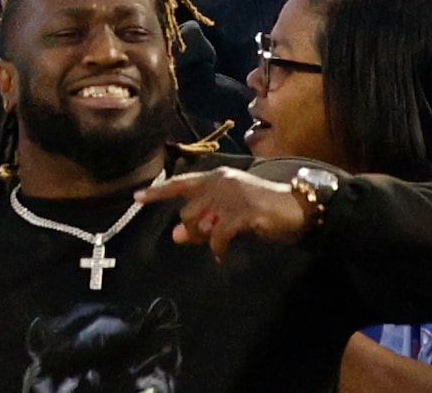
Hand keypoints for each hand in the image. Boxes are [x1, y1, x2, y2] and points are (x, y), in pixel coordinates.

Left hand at [136, 166, 319, 256]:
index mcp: (216, 177)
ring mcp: (232, 195)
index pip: (181, 183)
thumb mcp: (229, 215)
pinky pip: (217, 236)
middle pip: (188, 212)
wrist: (294, 209)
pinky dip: (218, 248)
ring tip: (222, 243)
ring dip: (207, 238)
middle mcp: (221, 181)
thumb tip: (178, 234)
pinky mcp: (242, 211)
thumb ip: (204, 221)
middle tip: (209, 239)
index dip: (158, 192)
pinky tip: (224, 253)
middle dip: (194, 230)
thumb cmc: (260, 211)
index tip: (137, 197)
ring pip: (200, 224)